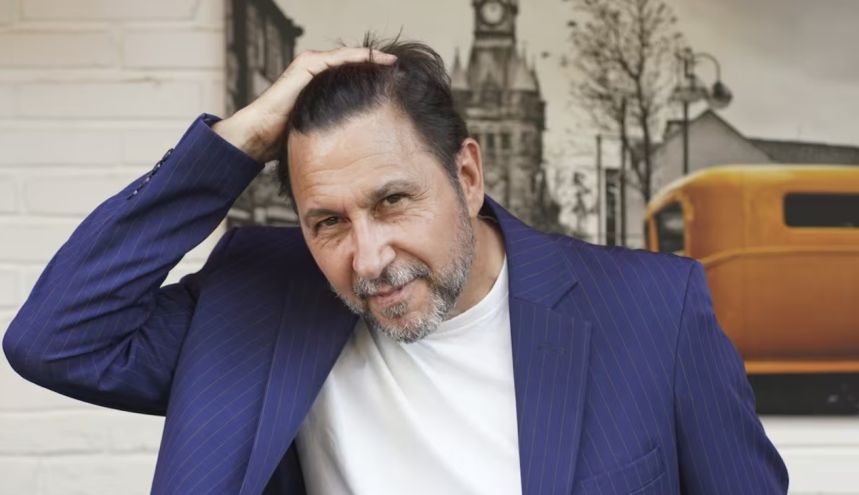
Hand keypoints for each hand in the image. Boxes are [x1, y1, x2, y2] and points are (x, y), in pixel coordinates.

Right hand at [213, 47, 397, 162]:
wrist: (258, 137)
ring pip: (349, 58)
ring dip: (373, 60)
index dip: (374, 80)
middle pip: (353, 66)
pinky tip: (378, 62)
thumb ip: (337, 130)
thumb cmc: (285, 141)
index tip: (397, 86)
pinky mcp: (306, 65)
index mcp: (320, 88)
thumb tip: (362, 148)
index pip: (353, 79)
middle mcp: (316, 73)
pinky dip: (359, 58)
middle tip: (402, 73)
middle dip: (377, 68)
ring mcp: (310, 66)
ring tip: (394, 64)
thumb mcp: (321, 134)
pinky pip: (339, 58)